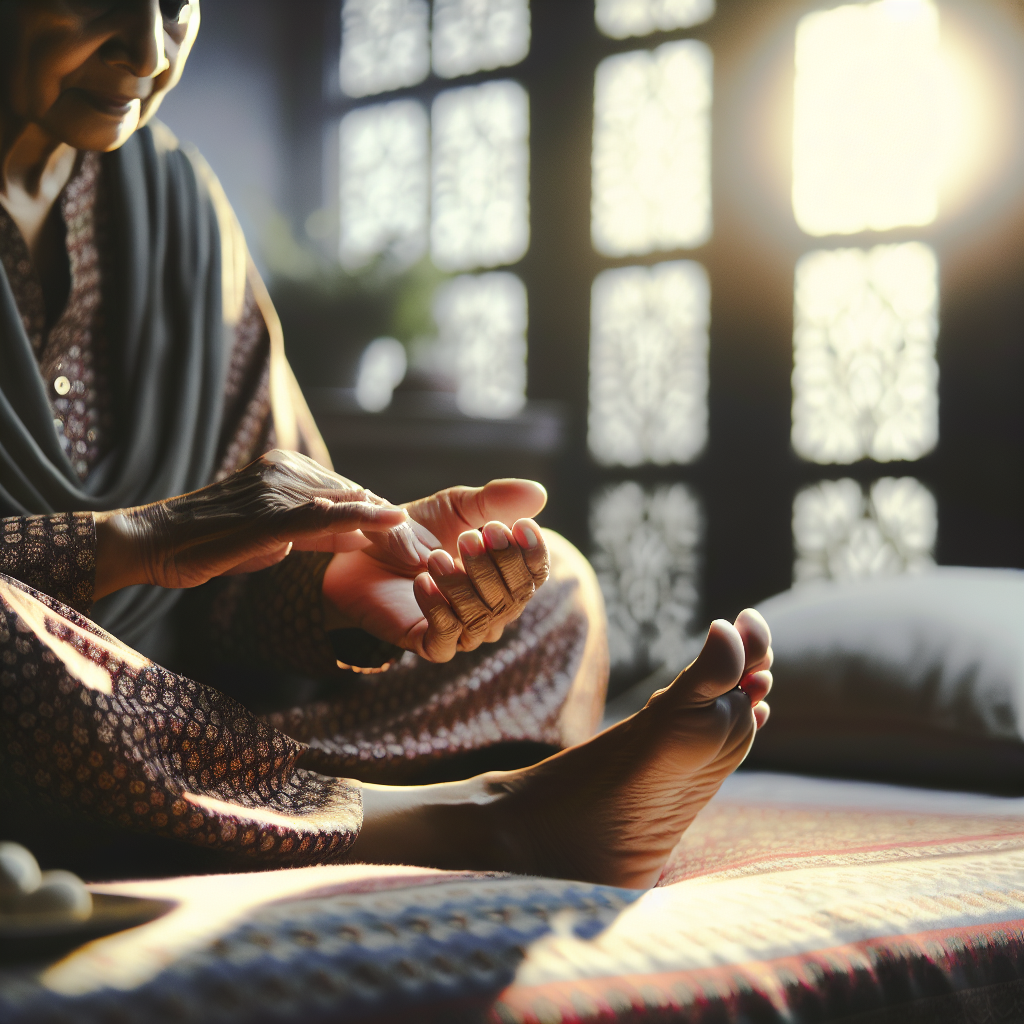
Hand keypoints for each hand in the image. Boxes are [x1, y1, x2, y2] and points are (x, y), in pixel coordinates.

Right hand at [94, 450, 409, 596]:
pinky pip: (319, 515)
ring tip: (413, 535)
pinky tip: (386, 522)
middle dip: (382, 518)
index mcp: (283, 469)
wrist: (155, 542)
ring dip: (379, 519)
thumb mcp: (269, 534)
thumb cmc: (210, 541)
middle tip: (416, 539)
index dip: (373, 513)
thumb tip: (353, 537)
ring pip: (341, 501)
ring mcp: (274, 488)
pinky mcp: (266, 513)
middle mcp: (282, 470)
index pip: (342, 490)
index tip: (403, 533)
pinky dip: (356, 519)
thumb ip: (311, 531)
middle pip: (349, 493)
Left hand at [323, 479, 550, 662]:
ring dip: (462, 584)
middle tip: (470, 537)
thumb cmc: (416, 531)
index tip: (518, 525)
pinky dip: (437, 607)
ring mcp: (465, 630)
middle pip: (515, 596)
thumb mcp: (456, 507)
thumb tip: (539, 493)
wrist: (363, 553)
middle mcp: (494, 608)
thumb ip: (494, 501)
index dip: (533, 551)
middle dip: (497, 565)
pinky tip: (421, 580)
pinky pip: (446, 636)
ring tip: (434, 556)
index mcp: (506, 576)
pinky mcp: (431, 645)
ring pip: (482, 617)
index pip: (535, 573)